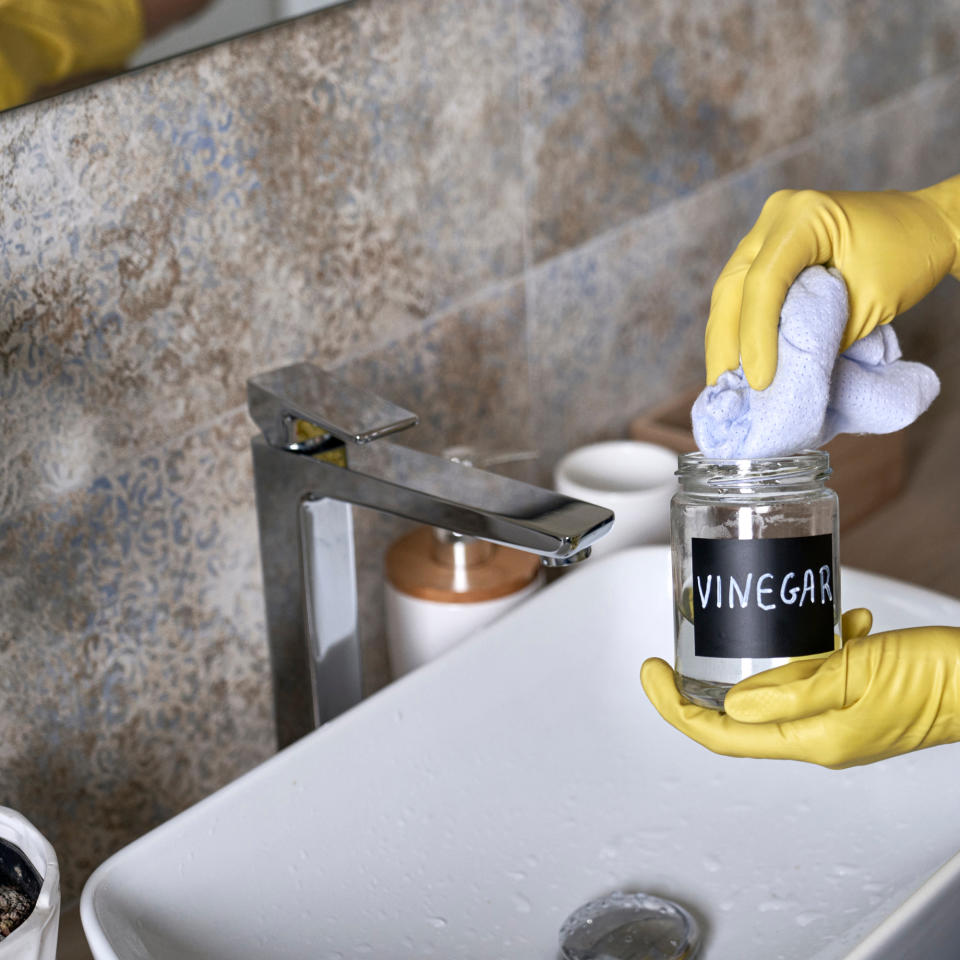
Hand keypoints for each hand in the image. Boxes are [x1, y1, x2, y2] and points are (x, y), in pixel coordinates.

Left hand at [640, 609, 959, 768]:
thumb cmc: (937, 679)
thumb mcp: (853, 674)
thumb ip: (790, 689)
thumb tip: (732, 704)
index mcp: (814, 738)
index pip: (723, 734)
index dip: (675, 707)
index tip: (651, 674)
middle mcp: (820, 736)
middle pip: (740, 714)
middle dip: (704, 681)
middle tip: (677, 648)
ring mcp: (839, 719)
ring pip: (778, 688)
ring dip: (766, 657)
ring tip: (758, 624)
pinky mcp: (857, 699)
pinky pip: (818, 674)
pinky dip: (816, 647)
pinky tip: (838, 624)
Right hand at [705, 177, 959, 388]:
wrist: (926, 227)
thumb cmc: (909, 256)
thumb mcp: (870, 302)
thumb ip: (822, 334)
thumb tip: (780, 372)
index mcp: (804, 216)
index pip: (765, 282)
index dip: (756, 335)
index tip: (761, 380)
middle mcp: (776, 216)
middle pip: (732, 286)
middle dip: (724, 341)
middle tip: (722, 386)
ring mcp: (767, 230)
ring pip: (729, 290)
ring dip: (724, 337)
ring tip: (722, 380)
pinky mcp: (767, 248)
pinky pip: (742, 291)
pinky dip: (738, 326)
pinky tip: (734, 358)